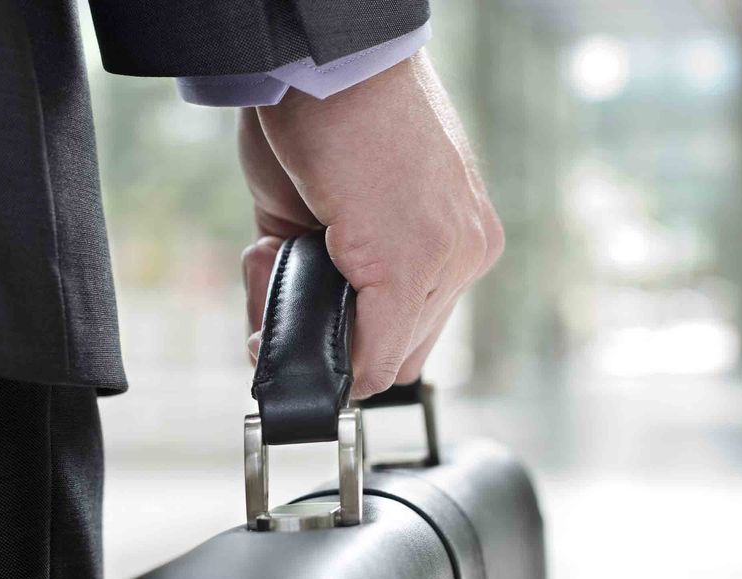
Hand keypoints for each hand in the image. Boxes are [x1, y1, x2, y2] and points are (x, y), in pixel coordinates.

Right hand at [239, 50, 502, 398]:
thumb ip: (324, 274)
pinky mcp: (410, 267)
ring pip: (382, 362)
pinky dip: (311, 338)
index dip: (357, 334)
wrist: (326, 53)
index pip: (417, 327)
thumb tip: (276, 341)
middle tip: (279, 275)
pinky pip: (369, 356)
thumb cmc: (327, 113)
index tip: (305, 307)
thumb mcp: (335, 207)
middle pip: (402, 354)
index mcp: (460, 234)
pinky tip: (276, 267)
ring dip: (312, 327)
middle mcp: (468, 252)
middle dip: (334, 335)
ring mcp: (448, 262)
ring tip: (273, 254)